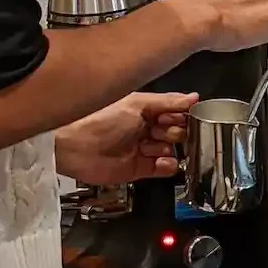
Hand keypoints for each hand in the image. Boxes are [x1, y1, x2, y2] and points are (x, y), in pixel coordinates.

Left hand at [54, 92, 196, 186]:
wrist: (74, 145)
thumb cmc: (100, 118)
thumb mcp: (137, 104)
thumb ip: (167, 102)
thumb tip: (193, 98)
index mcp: (144, 109)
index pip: (173, 111)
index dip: (182, 115)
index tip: (189, 116)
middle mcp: (144, 128)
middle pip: (174, 131)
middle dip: (176, 131)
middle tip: (170, 131)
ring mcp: (141, 149)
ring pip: (170, 149)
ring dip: (169, 148)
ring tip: (159, 145)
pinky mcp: (138, 169)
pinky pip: (162, 168)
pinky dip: (167, 165)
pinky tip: (163, 161)